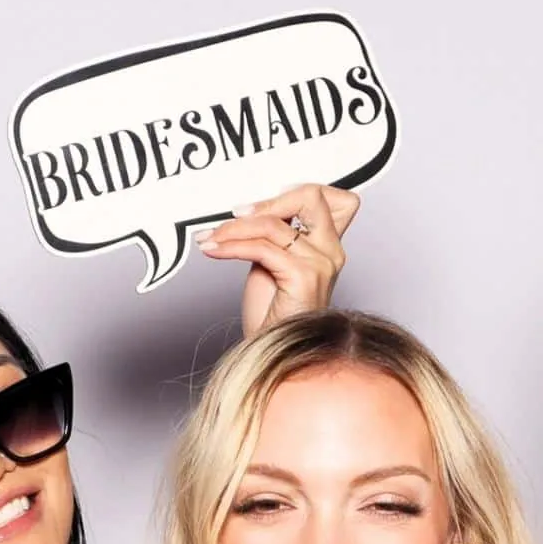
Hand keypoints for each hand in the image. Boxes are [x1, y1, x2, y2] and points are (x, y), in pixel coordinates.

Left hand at [194, 184, 360, 335]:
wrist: (273, 351)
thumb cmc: (272, 313)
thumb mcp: (272, 263)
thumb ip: (273, 236)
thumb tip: (251, 210)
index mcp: (328, 245)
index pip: (331, 197)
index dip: (295, 192)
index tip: (261, 207)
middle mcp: (331, 251)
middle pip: (311, 196)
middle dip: (266, 202)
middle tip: (234, 216)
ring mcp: (321, 264)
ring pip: (273, 224)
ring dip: (232, 229)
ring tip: (210, 238)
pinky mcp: (304, 277)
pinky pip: (261, 248)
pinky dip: (231, 246)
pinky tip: (213, 250)